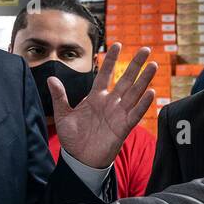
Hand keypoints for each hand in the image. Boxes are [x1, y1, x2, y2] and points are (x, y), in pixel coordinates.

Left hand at [51, 43, 157, 168]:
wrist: (79, 159)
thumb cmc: (72, 138)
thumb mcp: (63, 116)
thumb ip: (59, 97)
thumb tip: (51, 79)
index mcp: (95, 97)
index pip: (105, 74)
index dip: (111, 60)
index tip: (116, 44)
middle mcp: (110, 103)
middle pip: (125, 79)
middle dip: (135, 64)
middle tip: (145, 49)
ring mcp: (118, 114)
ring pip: (134, 93)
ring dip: (144, 79)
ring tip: (153, 65)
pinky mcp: (123, 127)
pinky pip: (136, 113)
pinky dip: (143, 103)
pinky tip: (151, 91)